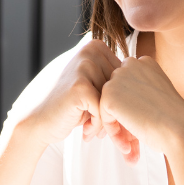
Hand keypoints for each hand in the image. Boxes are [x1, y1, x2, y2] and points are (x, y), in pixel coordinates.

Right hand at [18, 39, 137, 151]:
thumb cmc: (67, 108)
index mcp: (96, 46)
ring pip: (114, 101)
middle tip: (114, 137)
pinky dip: (99, 127)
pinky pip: (103, 111)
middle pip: (122, 88)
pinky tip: (87, 134)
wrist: (35, 122)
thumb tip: (148, 81)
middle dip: (121, 116)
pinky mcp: (80, 86)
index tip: (122, 124)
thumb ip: (113, 81)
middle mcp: (91, 51)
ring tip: (97, 135)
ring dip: (110, 124)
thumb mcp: (92, 87)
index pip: (126, 77)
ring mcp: (84, 66)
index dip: (126, 103)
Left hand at [98, 56, 183, 162]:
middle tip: (133, 144)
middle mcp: (131, 65)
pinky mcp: (108, 94)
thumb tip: (121, 106)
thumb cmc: (175, 120)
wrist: (181, 129)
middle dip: (123, 120)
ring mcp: (118, 78)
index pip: (127, 87)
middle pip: (116, 96)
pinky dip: (114, 134)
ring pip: (109, 107)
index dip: (132, 110)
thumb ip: (139, 94)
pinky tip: (128, 146)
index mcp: (145, 63)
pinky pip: (104, 118)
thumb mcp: (157, 98)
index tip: (143, 127)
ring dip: (118, 129)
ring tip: (131, 148)